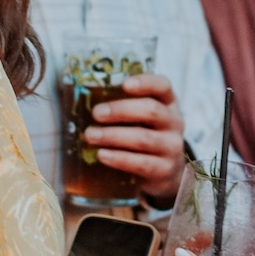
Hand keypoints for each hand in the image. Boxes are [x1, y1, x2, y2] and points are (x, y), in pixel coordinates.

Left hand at [83, 74, 185, 203]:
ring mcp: (172, 147)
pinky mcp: (165, 169)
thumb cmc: (145, 136)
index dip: (145, 83)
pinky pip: (142, 163)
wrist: (167, 172)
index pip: (162, 86)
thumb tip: (80, 99)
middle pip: (151, 110)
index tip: (124, 85)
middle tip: (96, 113)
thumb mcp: (141, 118)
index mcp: (167, 103)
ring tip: (91, 135)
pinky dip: (120, 158)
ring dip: (113, 136)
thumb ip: (121, 106)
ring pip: (143, 138)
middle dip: (121, 110)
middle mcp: (174, 122)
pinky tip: (102, 155)